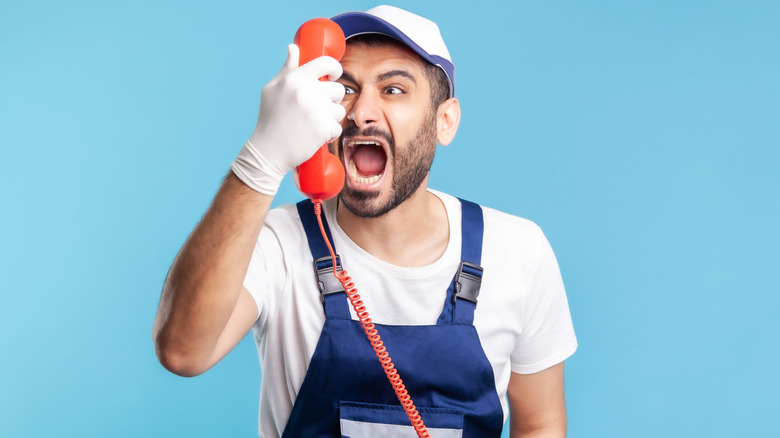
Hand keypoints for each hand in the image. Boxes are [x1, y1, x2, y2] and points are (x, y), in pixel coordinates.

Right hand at [232, 44, 345, 194]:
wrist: (267, 152)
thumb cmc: (269, 119)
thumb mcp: (272, 89)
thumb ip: (287, 69)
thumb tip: (294, 48)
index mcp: (295, 78)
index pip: (326, 63)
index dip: (334, 68)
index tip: (333, 76)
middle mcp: (306, 91)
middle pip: (338, 89)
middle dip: (332, 100)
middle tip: (318, 110)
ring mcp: (316, 110)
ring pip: (339, 110)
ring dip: (331, 119)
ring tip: (313, 124)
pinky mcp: (323, 128)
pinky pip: (337, 127)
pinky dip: (329, 134)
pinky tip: (315, 136)